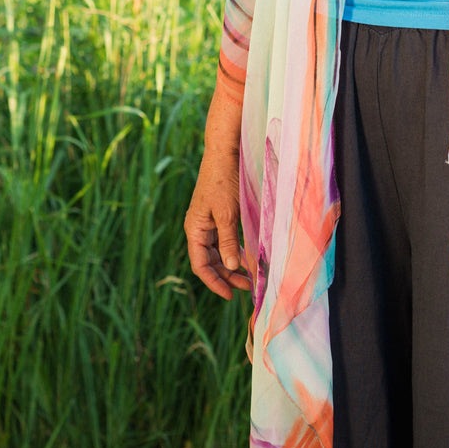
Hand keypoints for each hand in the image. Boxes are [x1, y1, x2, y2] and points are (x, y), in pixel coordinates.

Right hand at [184, 102, 246, 299]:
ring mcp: (209, 222)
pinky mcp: (220, 215)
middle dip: (228, 276)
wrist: (225, 152)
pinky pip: (226, 240)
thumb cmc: (224, 181)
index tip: (231, 295)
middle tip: (250, 287)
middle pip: (211, 261)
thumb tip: (232, 267)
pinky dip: (237, 250)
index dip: (215, 282)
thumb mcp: (227, 213)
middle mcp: (199, 228)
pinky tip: (251, 256)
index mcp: (195, 229)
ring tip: (252, 276)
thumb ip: (229, 241)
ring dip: (234, 265)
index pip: (201, 265)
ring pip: (220, 252)